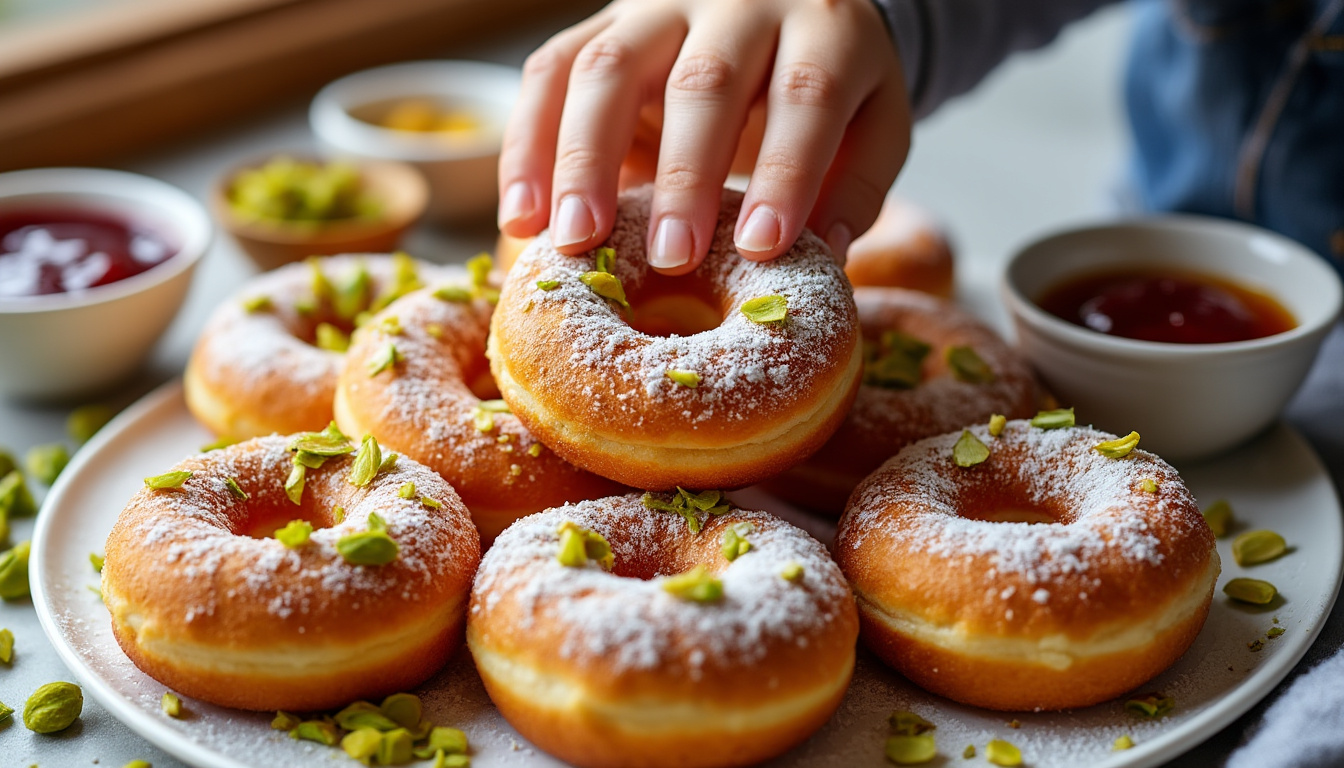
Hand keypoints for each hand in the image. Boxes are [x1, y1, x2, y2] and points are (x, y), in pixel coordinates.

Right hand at [496, 0, 910, 273]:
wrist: (785, 5)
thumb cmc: (830, 85)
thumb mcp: (872, 124)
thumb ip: (852, 185)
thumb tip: (827, 256)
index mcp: (821, 29)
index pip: (805, 95)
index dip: (786, 172)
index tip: (762, 248)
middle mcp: (736, 3)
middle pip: (703, 82)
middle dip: (683, 177)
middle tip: (671, 259)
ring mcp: (658, 7)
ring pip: (608, 68)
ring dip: (582, 161)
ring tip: (573, 242)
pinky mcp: (601, 24)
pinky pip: (551, 72)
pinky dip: (528, 147)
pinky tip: (523, 218)